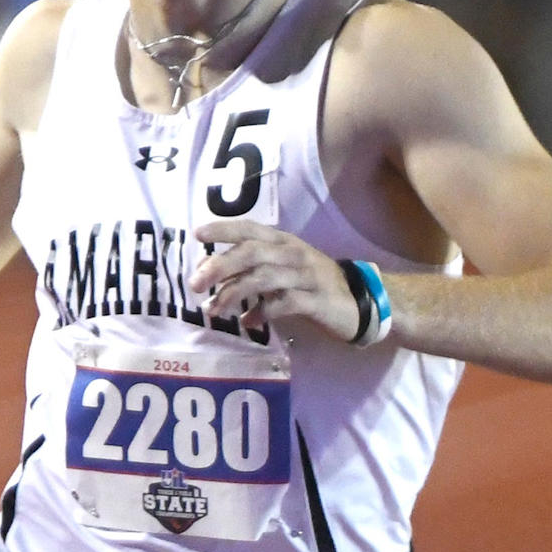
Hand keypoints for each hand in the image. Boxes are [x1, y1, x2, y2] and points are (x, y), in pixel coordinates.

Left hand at [189, 222, 365, 340]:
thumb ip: (250, 269)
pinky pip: (284, 304)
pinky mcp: (316, 300)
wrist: (356, 301)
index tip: (198, 235)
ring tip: (213, 309)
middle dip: (220, 266)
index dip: (224, 229)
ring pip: (264, 277)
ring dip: (233, 293)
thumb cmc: (310, 283)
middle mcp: (293, 253)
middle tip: (195, 283)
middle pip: (252, 252)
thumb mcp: (281, 269)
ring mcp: (306, 276)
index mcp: (283, 241)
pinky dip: (261, 313)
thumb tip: (210, 277)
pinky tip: (247, 323)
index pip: (250, 229)